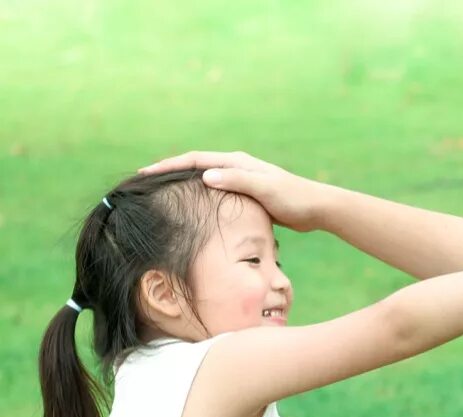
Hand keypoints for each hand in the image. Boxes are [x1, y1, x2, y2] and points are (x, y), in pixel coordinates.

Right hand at [138, 151, 326, 231]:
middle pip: (196, 167)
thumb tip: (205, 177)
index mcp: (237, 162)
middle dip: (170, 172)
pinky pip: (217, 194)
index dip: (170, 166)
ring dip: (184, 184)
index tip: (146, 172)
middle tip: (145, 182)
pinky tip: (193, 209)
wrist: (316, 208)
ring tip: (162, 194)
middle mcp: (237, 168)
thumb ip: (237, 181)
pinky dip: (201, 197)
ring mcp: (242, 181)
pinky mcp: (248, 196)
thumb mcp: (264, 188)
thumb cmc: (293, 197)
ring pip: (205, 181)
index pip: (196, 160)